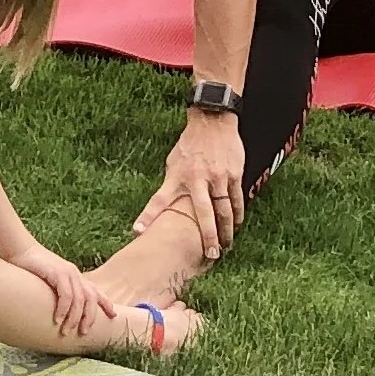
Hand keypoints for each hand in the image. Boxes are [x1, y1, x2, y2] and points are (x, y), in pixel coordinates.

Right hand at [7, 243, 116, 336]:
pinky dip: (63, 308)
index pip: (95, 291)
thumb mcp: (49, 281)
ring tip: (67, 330)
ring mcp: (67, 272)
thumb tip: (58, 312)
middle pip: (91, 298)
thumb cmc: (32, 268)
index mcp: (75, 277)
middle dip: (89, 317)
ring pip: (79, 299)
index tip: (114, 316)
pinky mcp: (57, 272)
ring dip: (74, 317)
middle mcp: (75, 274)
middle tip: (84, 332)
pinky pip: (66, 294)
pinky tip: (57, 319)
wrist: (20, 249)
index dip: (105, 303)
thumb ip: (58, 293)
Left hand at [135, 112, 243, 259]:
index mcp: (178, 176)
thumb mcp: (173, 162)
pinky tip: (237, 224)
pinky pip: (237, 199)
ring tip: (226, 245)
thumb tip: (167, 206)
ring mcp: (218, 177)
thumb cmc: (189, 143)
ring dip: (227, 230)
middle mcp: (198, 179)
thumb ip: (172, 183)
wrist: (213, 120)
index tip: (138, 231)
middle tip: (212, 255)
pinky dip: (237, 214)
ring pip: (225, 209)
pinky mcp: (233, 174)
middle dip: (208, 236)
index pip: (160, 199)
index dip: (148, 215)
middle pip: (204, 213)